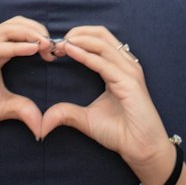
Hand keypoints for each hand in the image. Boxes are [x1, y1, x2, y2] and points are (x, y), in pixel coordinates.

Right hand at [0, 17, 49, 139]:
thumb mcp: (2, 107)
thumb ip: (22, 109)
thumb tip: (42, 126)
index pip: (22, 30)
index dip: (41, 36)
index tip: (57, 53)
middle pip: (18, 23)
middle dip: (39, 31)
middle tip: (55, 48)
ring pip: (9, 29)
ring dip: (31, 34)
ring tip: (47, 45)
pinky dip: (17, 46)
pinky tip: (33, 49)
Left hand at [40, 25, 174, 183]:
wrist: (141, 150)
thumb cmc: (120, 133)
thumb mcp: (88, 120)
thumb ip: (68, 113)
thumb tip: (44, 119)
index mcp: (119, 68)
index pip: (98, 40)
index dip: (77, 38)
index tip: (55, 46)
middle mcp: (126, 65)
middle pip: (101, 34)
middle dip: (77, 33)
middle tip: (56, 42)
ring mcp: (130, 71)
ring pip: (102, 43)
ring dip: (79, 40)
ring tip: (60, 44)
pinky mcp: (130, 82)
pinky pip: (104, 63)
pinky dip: (85, 55)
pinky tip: (71, 52)